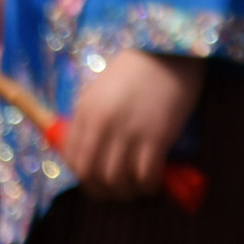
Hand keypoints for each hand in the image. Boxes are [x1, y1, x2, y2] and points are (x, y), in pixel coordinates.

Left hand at [63, 49, 204, 200]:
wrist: (170, 51)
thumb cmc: (137, 68)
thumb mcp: (102, 90)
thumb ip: (91, 118)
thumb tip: (90, 150)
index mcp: (86, 112)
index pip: (73, 159)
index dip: (83, 177)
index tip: (96, 180)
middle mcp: (103, 125)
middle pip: (92, 175)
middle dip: (103, 191)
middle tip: (116, 192)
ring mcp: (129, 132)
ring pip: (118, 180)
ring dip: (126, 192)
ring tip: (137, 190)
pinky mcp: (157, 137)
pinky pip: (146, 175)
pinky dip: (148, 186)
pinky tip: (154, 182)